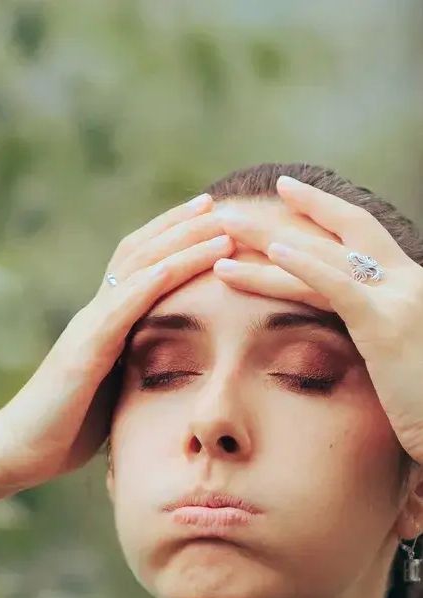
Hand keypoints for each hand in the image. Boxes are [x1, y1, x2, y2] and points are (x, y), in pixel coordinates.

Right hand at [0, 195, 233, 494]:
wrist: (18, 452)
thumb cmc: (65, 431)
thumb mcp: (113, 393)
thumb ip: (137, 370)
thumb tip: (178, 371)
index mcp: (104, 324)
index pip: (141, 265)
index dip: (176, 238)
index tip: (215, 219)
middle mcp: (95, 315)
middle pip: (141, 252)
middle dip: (184, 225)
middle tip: (223, 202)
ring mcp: (87, 329)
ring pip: (137, 269)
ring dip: (180, 243)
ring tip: (219, 223)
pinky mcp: (83, 352)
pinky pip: (121, 307)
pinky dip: (154, 281)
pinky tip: (182, 263)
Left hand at [212, 175, 422, 464]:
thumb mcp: (398, 365)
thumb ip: (373, 340)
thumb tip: (343, 342)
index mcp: (409, 289)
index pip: (359, 239)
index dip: (322, 215)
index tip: (283, 199)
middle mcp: (408, 282)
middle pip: (340, 233)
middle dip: (287, 215)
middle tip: (235, 210)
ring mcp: (400, 300)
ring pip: (325, 256)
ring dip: (271, 239)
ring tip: (226, 229)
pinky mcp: (387, 326)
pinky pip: (336, 287)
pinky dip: (302, 267)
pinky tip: (269, 256)